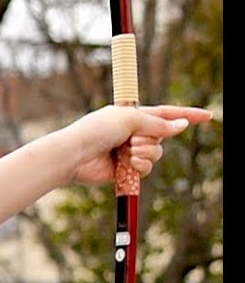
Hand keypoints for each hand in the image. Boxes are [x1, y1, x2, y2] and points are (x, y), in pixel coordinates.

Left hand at [66, 104, 212, 185]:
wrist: (74, 155)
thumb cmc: (96, 131)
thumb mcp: (130, 119)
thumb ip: (157, 123)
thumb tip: (181, 125)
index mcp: (133, 115)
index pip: (166, 113)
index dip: (187, 114)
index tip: (208, 115)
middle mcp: (133, 133)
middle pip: (163, 136)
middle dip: (151, 139)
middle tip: (130, 140)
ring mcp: (130, 152)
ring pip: (157, 154)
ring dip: (146, 153)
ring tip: (127, 152)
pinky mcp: (125, 170)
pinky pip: (146, 169)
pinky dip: (140, 166)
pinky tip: (127, 164)